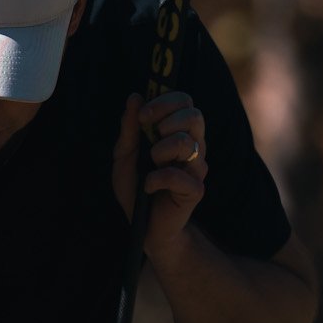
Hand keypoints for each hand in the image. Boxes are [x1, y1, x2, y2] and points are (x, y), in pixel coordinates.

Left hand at [112, 90, 207, 258]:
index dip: (165, 102)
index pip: (185, 102)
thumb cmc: (136, 187)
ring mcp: (197, 168)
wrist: (144, 226)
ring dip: (159, 151)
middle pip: (194, 115)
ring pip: (186, 143)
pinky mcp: (195, 190)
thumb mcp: (124, 156)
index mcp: (179, 133)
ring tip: (150, 164)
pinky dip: (155, 179)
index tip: (143, 115)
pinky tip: (148, 187)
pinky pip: (178, 176)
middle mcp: (194, 147)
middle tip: (148, 138)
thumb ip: (129, 128)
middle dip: (166, 121)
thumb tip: (135, 96)